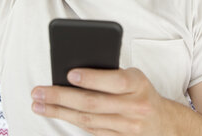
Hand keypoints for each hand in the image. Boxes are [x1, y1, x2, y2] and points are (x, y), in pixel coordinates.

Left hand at [31, 67, 168, 134]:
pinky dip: (71, 120)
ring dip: (59, 112)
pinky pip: (91, 130)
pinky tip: (56, 113)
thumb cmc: (141, 92)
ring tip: (38, 104)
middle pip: (93, 103)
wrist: (163, 122)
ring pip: (88, 119)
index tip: (70, 73)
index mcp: (138, 84)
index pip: (114, 81)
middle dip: (61, 97)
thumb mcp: (134, 76)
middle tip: (38, 91)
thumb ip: (110, 73)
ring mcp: (127, 127)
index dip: (92, 78)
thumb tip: (74, 72)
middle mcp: (135, 107)